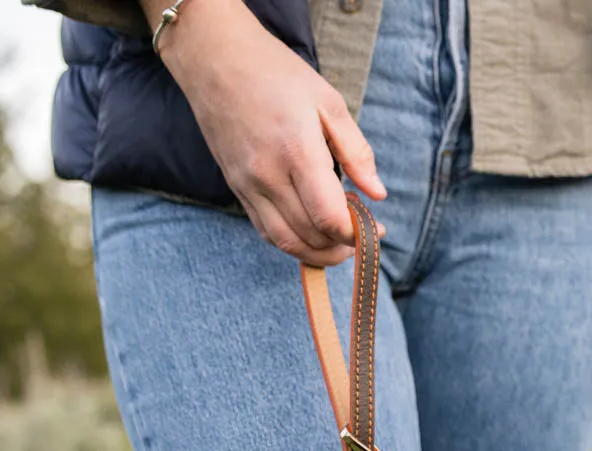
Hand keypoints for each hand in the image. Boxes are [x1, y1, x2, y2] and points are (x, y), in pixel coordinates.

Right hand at [151, 0, 385, 264]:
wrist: (213, 57)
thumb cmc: (276, 74)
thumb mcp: (328, 102)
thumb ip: (356, 152)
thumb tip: (378, 194)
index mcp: (296, 152)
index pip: (329, 217)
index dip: (357, 234)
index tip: (376, 229)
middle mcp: (267, 175)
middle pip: (310, 236)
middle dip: (343, 246)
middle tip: (365, 235)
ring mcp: (247, 185)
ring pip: (285, 241)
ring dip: (318, 253)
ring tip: (342, 244)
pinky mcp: (235, 187)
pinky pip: (265, 229)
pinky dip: (292, 242)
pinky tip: (312, 233)